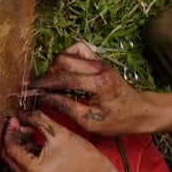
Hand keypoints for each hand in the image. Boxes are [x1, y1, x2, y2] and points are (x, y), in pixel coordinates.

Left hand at [2, 110, 118, 171]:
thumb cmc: (83, 157)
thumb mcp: (59, 133)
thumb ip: (37, 120)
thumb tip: (20, 114)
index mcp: (34, 171)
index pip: (10, 149)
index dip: (10, 131)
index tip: (14, 118)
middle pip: (9, 157)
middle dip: (13, 138)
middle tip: (21, 123)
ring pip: (15, 163)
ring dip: (20, 146)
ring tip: (32, 131)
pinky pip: (24, 169)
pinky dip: (26, 155)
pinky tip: (36, 143)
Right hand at [28, 41, 147, 135]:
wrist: (141, 111)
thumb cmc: (119, 120)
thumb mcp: (90, 121)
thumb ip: (66, 107)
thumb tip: (44, 98)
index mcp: (98, 83)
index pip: (63, 79)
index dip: (44, 86)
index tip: (30, 91)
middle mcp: (99, 67)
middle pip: (62, 61)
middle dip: (48, 75)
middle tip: (41, 89)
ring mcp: (100, 61)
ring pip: (67, 53)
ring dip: (56, 66)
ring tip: (53, 83)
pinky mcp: (99, 60)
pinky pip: (77, 50)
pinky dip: (67, 58)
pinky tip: (65, 72)